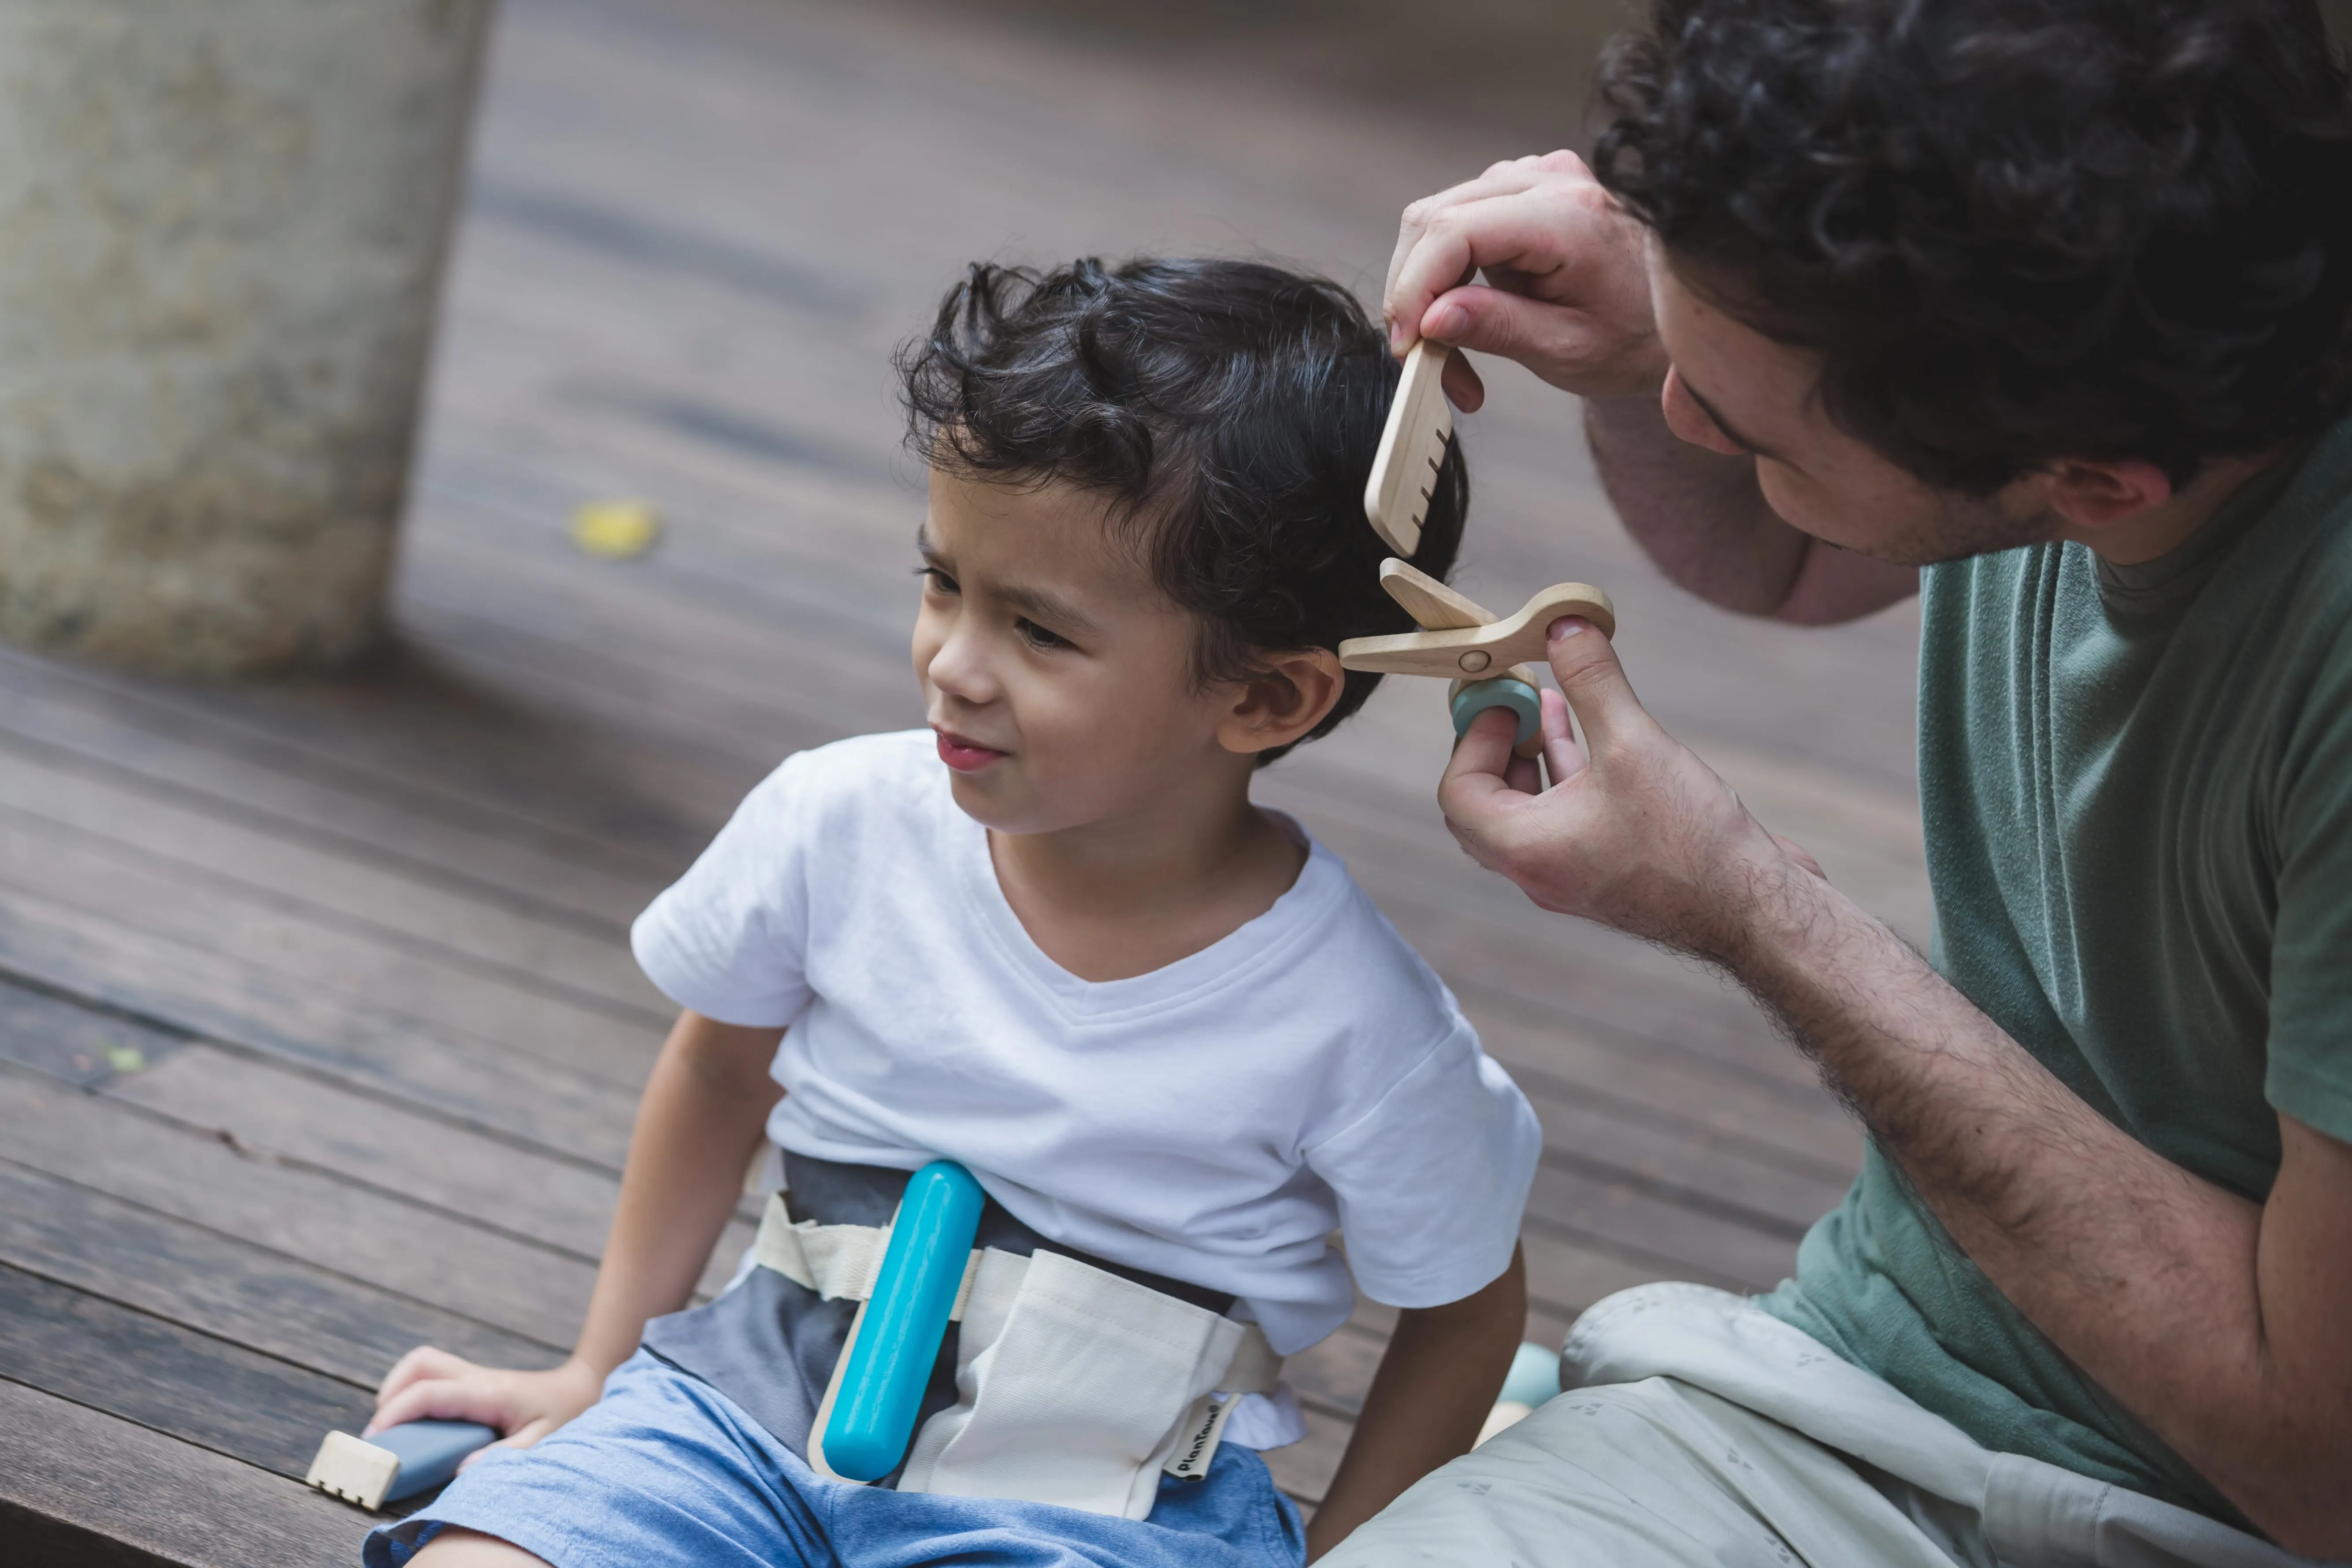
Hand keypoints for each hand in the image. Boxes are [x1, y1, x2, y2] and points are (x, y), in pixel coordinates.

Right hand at [367, 1347, 606, 1466]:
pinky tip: (419, 1424)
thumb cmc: (566, 1414)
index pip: (430, 1392)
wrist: (583, 1388)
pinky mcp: (474, 1384)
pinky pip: (434, 1378)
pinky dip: (415, 1393)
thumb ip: (505, 1455)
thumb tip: (462, 1470)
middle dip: (392, 1390)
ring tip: (394, 1427)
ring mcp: (475, 1377)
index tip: (377, 1439)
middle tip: (382, 1431)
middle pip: (420, 1362)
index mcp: (488, 1392)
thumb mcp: (543, 1440)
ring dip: (400, 1389)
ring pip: (424, 1364)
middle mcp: (477, 1378)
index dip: (397, 1412)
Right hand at [1384, 151, 1668, 410]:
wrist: (1680, 316)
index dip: (1413, 288)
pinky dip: (1449, 272)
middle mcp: (1550, 178)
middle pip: (1434, 218)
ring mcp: (1538, 175)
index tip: (1407, 345)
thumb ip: (1498, 328)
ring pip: (1439, 218)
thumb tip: (1430, 320)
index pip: (1454, 231)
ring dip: (1429, 287)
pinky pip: (1462, 219)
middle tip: (1424, 360)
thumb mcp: (1568, 349)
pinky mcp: (1530, 186)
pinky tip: (1469, 314)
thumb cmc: (1636, 337)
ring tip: (1453, 351)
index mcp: (1567, 215)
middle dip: (1413, 293)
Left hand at [1440, 617, 1822, 960]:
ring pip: (1530, 808)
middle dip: (1496, 745)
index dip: (1472, 737)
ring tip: (1544, 700)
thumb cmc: (1691, 844)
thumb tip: (1566, 623)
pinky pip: (1567, 818)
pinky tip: (1587, 730)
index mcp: (1525, 849)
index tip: (1503, 697)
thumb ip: (1593, 680)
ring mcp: (1573, 873)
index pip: (1459, 792)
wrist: (1755, 912)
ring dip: (1533, 754)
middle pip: (1484, 803)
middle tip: (1513, 699)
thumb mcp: (1634, 743)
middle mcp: (1539, 869)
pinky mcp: (1609, 869)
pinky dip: (1567, 773)